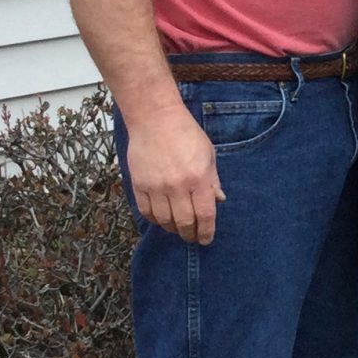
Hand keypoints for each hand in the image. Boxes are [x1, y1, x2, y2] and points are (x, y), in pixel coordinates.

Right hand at [126, 105, 224, 242]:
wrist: (155, 119)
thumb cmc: (185, 134)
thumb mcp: (208, 155)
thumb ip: (213, 180)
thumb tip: (218, 201)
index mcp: (198, 178)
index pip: (205, 215)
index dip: (207, 231)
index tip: (206, 239)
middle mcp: (177, 186)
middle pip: (184, 222)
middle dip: (190, 234)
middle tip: (192, 237)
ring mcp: (156, 187)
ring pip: (164, 221)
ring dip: (172, 228)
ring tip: (178, 228)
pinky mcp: (139, 185)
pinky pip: (146, 212)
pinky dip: (155, 220)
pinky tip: (162, 218)